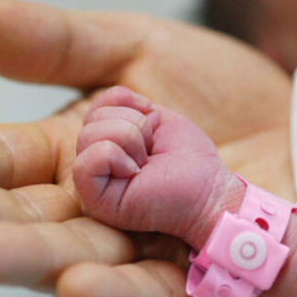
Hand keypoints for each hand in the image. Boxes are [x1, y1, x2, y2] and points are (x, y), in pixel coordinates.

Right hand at [0, 0, 294, 296]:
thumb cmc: (216, 98)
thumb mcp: (138, 48)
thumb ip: (59, 45)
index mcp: (69, 157)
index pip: (0, 160)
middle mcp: (95, 214)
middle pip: (27, 218)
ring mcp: (143, 256)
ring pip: (76, 260)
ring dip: (29, 259)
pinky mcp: (200, 290)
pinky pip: (155, 296)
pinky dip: (117, 294)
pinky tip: (76, 287)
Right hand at [73, 86, 244, 250]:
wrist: (210, 192)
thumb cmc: (189, 161)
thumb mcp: (153, 116)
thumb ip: (121, 103)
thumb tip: (102, 94)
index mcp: (108, 144)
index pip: (96, 107)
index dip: (126, 103)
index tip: (153, 120)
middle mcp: (95, 163)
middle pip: (91, 120)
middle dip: (133, 124)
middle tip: (152, 149)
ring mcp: (92, 184)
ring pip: (89, 135)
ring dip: (130, 139)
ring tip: (146, 161)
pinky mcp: (96, 201)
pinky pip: (87, 160)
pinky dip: (116, 156)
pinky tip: (136, 172)